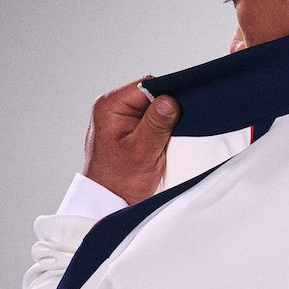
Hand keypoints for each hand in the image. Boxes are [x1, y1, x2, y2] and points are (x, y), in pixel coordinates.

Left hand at [82, 82, 180, 200]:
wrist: (109, 203)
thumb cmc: (118, 182)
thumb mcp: (142, 151)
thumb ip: (156, 123)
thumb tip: (170, 100)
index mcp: (110, 106)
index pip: (147, 86)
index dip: (167, 96)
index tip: (179, 112)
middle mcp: (113, 108)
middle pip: (151, 95)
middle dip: (165, 112)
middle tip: (170, 133)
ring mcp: (120, 118)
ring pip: (153, 109)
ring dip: (163, 124)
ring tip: (162, 142)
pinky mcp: (129, 129)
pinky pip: (151, 121)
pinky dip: (160, 131)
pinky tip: (160, 144)